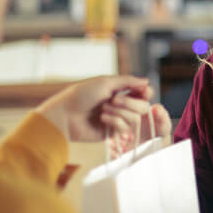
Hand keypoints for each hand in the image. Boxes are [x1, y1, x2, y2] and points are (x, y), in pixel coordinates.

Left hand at [36, 75, 170, 142]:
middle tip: (113, 100)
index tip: (145, 92)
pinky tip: (101, 119)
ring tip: (103, 110)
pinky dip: (114, 121)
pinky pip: (124, 127)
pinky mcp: (113, 132)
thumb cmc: (82, 95)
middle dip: (130, 103)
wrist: (66, 115)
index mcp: (120, 91)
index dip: (146, 93)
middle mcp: (121, 105)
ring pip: (135, 118)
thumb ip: (128, 81)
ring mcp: (118, 119)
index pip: (142, 93)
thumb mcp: (105, 82)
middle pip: (143, 107)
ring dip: (119, 112)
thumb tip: (146, 81)